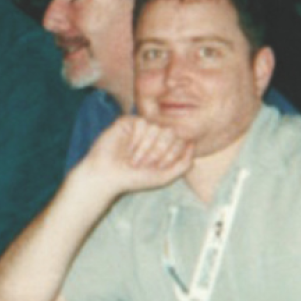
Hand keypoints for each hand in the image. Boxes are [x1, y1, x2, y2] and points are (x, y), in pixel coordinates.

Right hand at [78, 117, 193, 195]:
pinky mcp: (127, 121)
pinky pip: (142, 122)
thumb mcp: (164, 176)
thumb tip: (193, 144)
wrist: (107, 176)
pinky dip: (136, 139)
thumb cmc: (133, 179)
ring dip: (145, 148)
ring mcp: (141, 127)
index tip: (155, 168)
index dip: (169, 156)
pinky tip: (127, 148)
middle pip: (170, 133)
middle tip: (143, 164)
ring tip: (133, 159)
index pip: (180, 141)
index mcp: (164, 145)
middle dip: (158, 152)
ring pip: (156, 128)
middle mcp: (154, 134)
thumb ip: (183, 164)